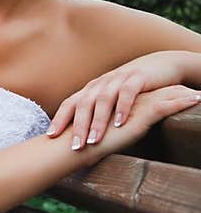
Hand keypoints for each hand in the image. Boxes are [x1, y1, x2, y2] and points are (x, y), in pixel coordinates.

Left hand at [46, 51, 195, 149]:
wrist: (161, 66)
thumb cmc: (134, 90)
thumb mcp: (113, 100)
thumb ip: (99, 116)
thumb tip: (82, 140)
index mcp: (92, 89)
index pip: (70, 103)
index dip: (60, 118)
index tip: (50, 136)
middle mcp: (102, 83)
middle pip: (84, 104)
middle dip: (78, 126)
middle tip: (75, 146)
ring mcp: (119, 79)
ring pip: (104, 100)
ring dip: (98, 121)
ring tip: (94, 140)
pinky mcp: (137, 78)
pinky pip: (127, 93)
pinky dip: (123, 107)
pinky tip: (120, 123)